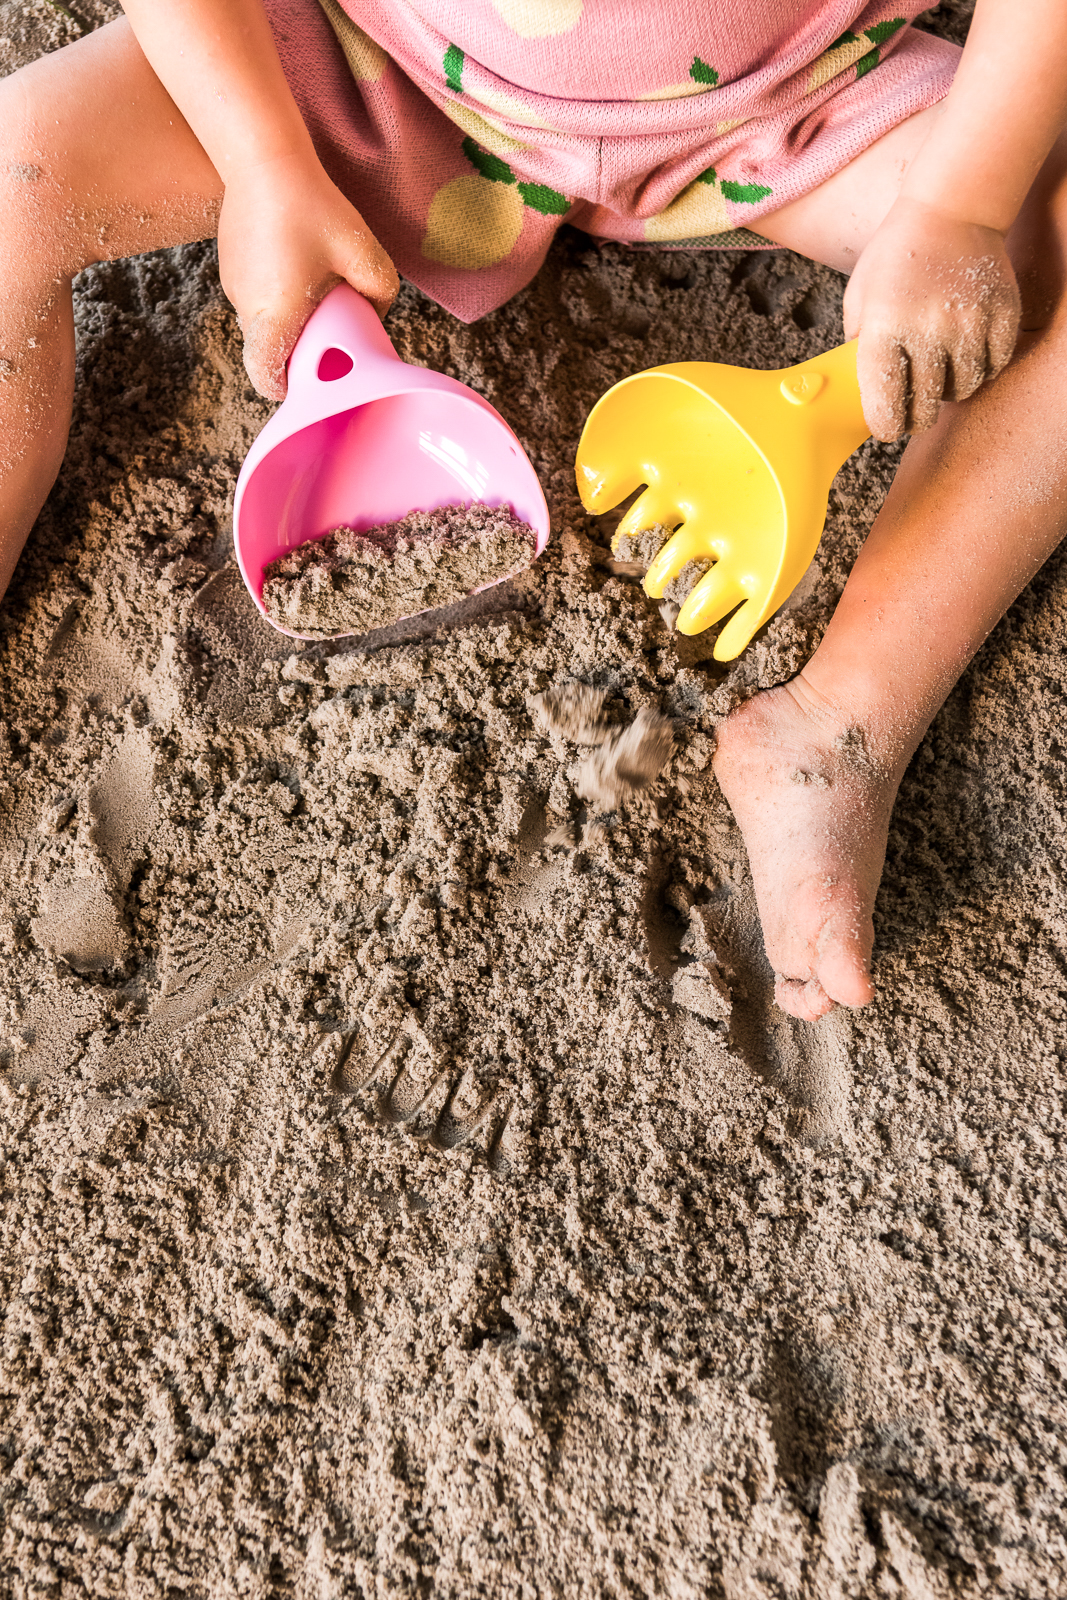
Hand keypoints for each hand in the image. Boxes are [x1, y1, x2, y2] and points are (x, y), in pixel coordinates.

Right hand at [217, 151, 398, 399]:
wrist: (262, 157)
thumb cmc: (311, 206)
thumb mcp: (363, 253)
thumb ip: (380, 294)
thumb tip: (375, 315)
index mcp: (274, 315)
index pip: (267, 378)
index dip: (289, 389)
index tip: (312, 380)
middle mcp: (246, 307)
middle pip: (272, 351)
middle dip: (300, 349)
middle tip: (332, 324)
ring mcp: (233, 286)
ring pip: (265, 323)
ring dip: (291, 317)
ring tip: (317, 284)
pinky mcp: (231, 266)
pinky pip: (258, 297)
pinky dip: (278, 294)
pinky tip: (298, 262)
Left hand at [842, 196, 1020, 440]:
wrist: (951, 210)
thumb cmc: (895, 257)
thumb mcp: (858, 299)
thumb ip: (858, 349)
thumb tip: (865, 395)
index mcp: (883, 328)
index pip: (885, 404)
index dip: (886, 426)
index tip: (887, 428)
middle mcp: (927, 330)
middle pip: (927, 405)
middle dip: (917, 416)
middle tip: (913, 412)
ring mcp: (969, 323)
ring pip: (963, 389)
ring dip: (950, 392)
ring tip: (939, 377)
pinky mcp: (1002, 314)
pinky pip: (994, 366)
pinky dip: (981, 370)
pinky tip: (965, 357)